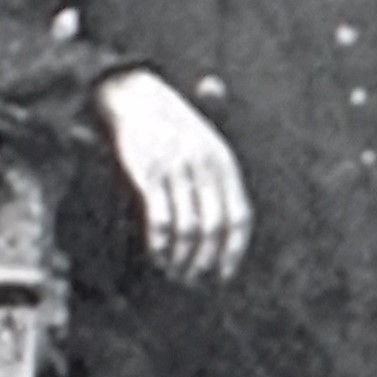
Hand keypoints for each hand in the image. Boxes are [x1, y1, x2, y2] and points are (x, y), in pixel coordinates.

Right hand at [93, 68, 254, 284]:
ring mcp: (177, 170)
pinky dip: (160, 245)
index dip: (233, 251)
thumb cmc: (175, 128)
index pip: (239, 217)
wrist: (136, 96)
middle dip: (204, 262)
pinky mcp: (149, 174)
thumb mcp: (208, 146)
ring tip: (175, 272)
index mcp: (225, 163)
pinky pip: (160, 220)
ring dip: (181, 259)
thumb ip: (222, 183)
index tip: (224, 275)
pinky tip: (158, 256)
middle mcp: (205, 167)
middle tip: (193, 280)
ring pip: (187, 229)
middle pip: (214, 229)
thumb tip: (229, 233)